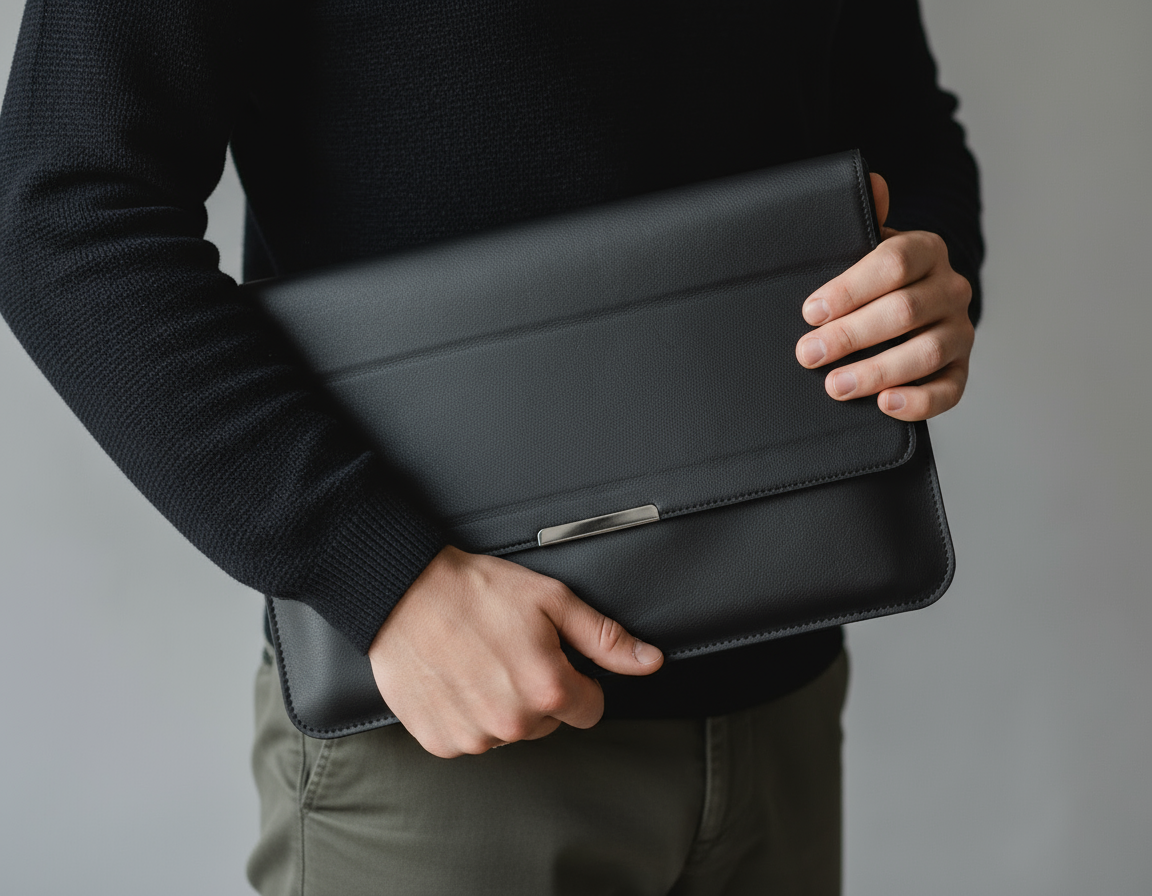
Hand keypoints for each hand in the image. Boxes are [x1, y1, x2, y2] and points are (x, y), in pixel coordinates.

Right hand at [368, 545, 663, 757]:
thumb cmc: (475, 590)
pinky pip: (470, 737)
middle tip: (509, 650)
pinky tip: (457, 678)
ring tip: (479, 660)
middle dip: (538, 691)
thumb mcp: (552, 600)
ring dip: (501, 704)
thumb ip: (605, 638)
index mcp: (548, 690)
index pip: (590, 708)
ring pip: (509, 731)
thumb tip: (649, 662)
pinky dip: (466, 714)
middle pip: (548, 721)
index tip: (553, 656)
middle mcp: (513, 722)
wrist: (402, 592)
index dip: (577, 680)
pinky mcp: (440, 740)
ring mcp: (474, 736)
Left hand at [795, 173, 974, 419]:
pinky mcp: (961, 369)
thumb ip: (865, 219)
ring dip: (877, 371)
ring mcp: (960, 330)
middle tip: (808, 354)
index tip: (810, 312)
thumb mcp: (867, 245)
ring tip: (835, 386)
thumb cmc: (877, 279)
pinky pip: (950, 390)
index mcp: (925, 250)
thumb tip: (872, 183)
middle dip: (851, 335)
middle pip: (904, 311)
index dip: (850, 289)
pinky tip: (885, 404)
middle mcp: (950, 288)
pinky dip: (918, 401)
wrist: (914, 305)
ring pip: (926, 352)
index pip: (892, 264)